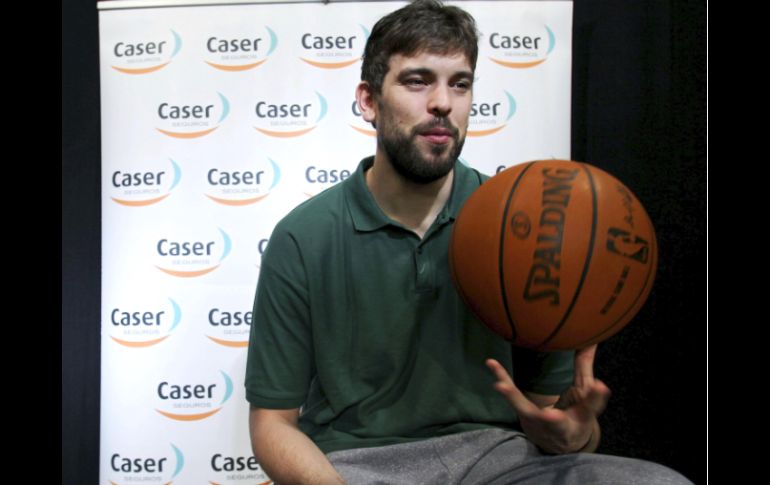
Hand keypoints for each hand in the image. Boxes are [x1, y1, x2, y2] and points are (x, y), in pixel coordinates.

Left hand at [486, 345, 610, 453]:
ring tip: (500, 385)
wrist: (561, 443)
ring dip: (512, 397)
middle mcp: (560, 425)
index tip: (600, 386)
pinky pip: (512, 398)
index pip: (591, 407)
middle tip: (549, 414)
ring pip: (525, 410)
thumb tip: (591, 339)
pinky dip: (502, 381)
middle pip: (557, 422)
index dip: (595, 397)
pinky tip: (491, 364)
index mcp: (582, 418)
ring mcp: (539, 423)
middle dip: (554, 420)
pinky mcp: (524, 416)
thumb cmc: (576, 414)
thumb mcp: (586, 397)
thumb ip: (585, 368)